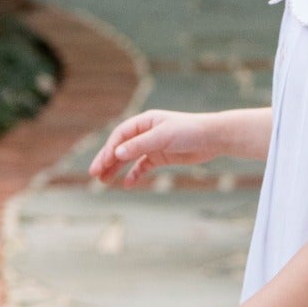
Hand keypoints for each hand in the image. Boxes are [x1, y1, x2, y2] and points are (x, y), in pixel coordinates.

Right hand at [88, 109, 215, 186]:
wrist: (213, 137)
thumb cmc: (189, 131)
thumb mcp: (163, 137)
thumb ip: (140, 145)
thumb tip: (117, 152)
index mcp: (144, 122)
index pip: (120, 136)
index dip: (108, 150)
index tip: (100, 165)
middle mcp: (146, 132)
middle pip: (121, 147)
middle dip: (107, 160)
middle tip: (95, 175)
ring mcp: (153, 145)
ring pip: (129, 158)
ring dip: (117, 168)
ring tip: (104, 181)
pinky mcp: (161, 156)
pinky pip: (143, 166)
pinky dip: (135, 174)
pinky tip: (127, 184)